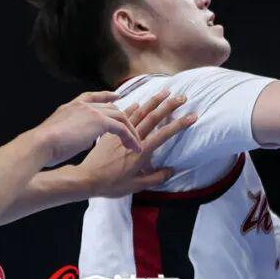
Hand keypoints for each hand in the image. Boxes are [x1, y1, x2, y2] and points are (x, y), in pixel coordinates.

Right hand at [34, 92, 141, 166]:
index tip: (116, 96)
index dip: (106, 96)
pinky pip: (122, 129)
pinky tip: (134, 148)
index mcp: (71, 106)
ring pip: (120, 117)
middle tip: (133, 128)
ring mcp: (92, 112)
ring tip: (136, 144)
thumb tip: (84, 140)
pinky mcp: (100, 121)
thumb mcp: (58, 134)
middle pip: (111, 108)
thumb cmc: (43, 146)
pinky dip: (130, 138)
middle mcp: (83, 106)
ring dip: (130, 131)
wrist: (40, 144)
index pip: (92, 96)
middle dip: (124, 117)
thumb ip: (73, 132)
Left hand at [75, 91, 196, 196]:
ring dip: (153, 101)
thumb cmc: (111, 185)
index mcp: (141, 152)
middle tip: (182, 97)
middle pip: (154, 118)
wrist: (85, 179)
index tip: (193, 116)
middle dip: (169, 106)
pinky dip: (132, 108)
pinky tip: (138, 102)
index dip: (180, 124)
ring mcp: (121, 135)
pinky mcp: (111, 134)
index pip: (165, 134)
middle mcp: (133, 139)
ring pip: (140, 113)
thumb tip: (172, 170)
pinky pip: (124, 117)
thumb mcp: (136, 186)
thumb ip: (156, 178)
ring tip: (164, 92)